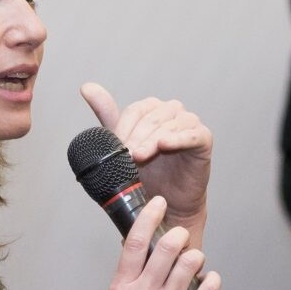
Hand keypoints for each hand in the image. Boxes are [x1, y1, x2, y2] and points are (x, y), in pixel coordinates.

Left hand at [82, 84, 212, 239]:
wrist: (167, 203)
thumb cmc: (147, 173)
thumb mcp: (122, 144)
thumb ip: (108, 114)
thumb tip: (86, 86)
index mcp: (152, 109)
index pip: (136, 110)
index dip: (124, 127)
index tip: (115, 145)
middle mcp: (172, 111)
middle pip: (152, 117)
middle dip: (136, 136)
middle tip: (126, 155)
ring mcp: (189, 124)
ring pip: (170, 125)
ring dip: (152, 140)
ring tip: (139, 157)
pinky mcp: (204, 139)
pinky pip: (194, 134)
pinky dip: (179, 138)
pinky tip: (165, 145)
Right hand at [92, 195, 218, 289]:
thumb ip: (128, 277)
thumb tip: (143, 250)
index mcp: (122, 287)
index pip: (136, 241)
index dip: (149, 216)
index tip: (159, 203)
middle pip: (168, 246)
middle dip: (178, 235)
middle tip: (181, 238)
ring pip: (192, 261)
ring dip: (196, 257)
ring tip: (193, 263)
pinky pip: (208, 288)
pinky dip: (212, 280)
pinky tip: (208, 281)